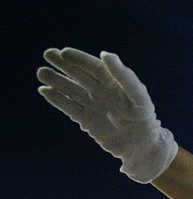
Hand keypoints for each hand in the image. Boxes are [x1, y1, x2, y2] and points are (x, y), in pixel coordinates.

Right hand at [37, 47, 177, 182]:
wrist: (142, 147)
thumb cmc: (144, 118)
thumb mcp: (137, 95)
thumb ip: (123, 75)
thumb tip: (105, 54)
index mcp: (116, 84)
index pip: (95, 67)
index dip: (80, 59)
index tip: (64, 52)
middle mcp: (104, 92)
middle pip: (80, 75)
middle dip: (64, 65)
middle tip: (47, 54)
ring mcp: (95, 106)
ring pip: (72, 90)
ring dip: (57, 81)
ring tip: (41, 72)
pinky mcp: (88, 121)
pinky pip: (70, 108)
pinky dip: (58, 100)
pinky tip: (45, 91)